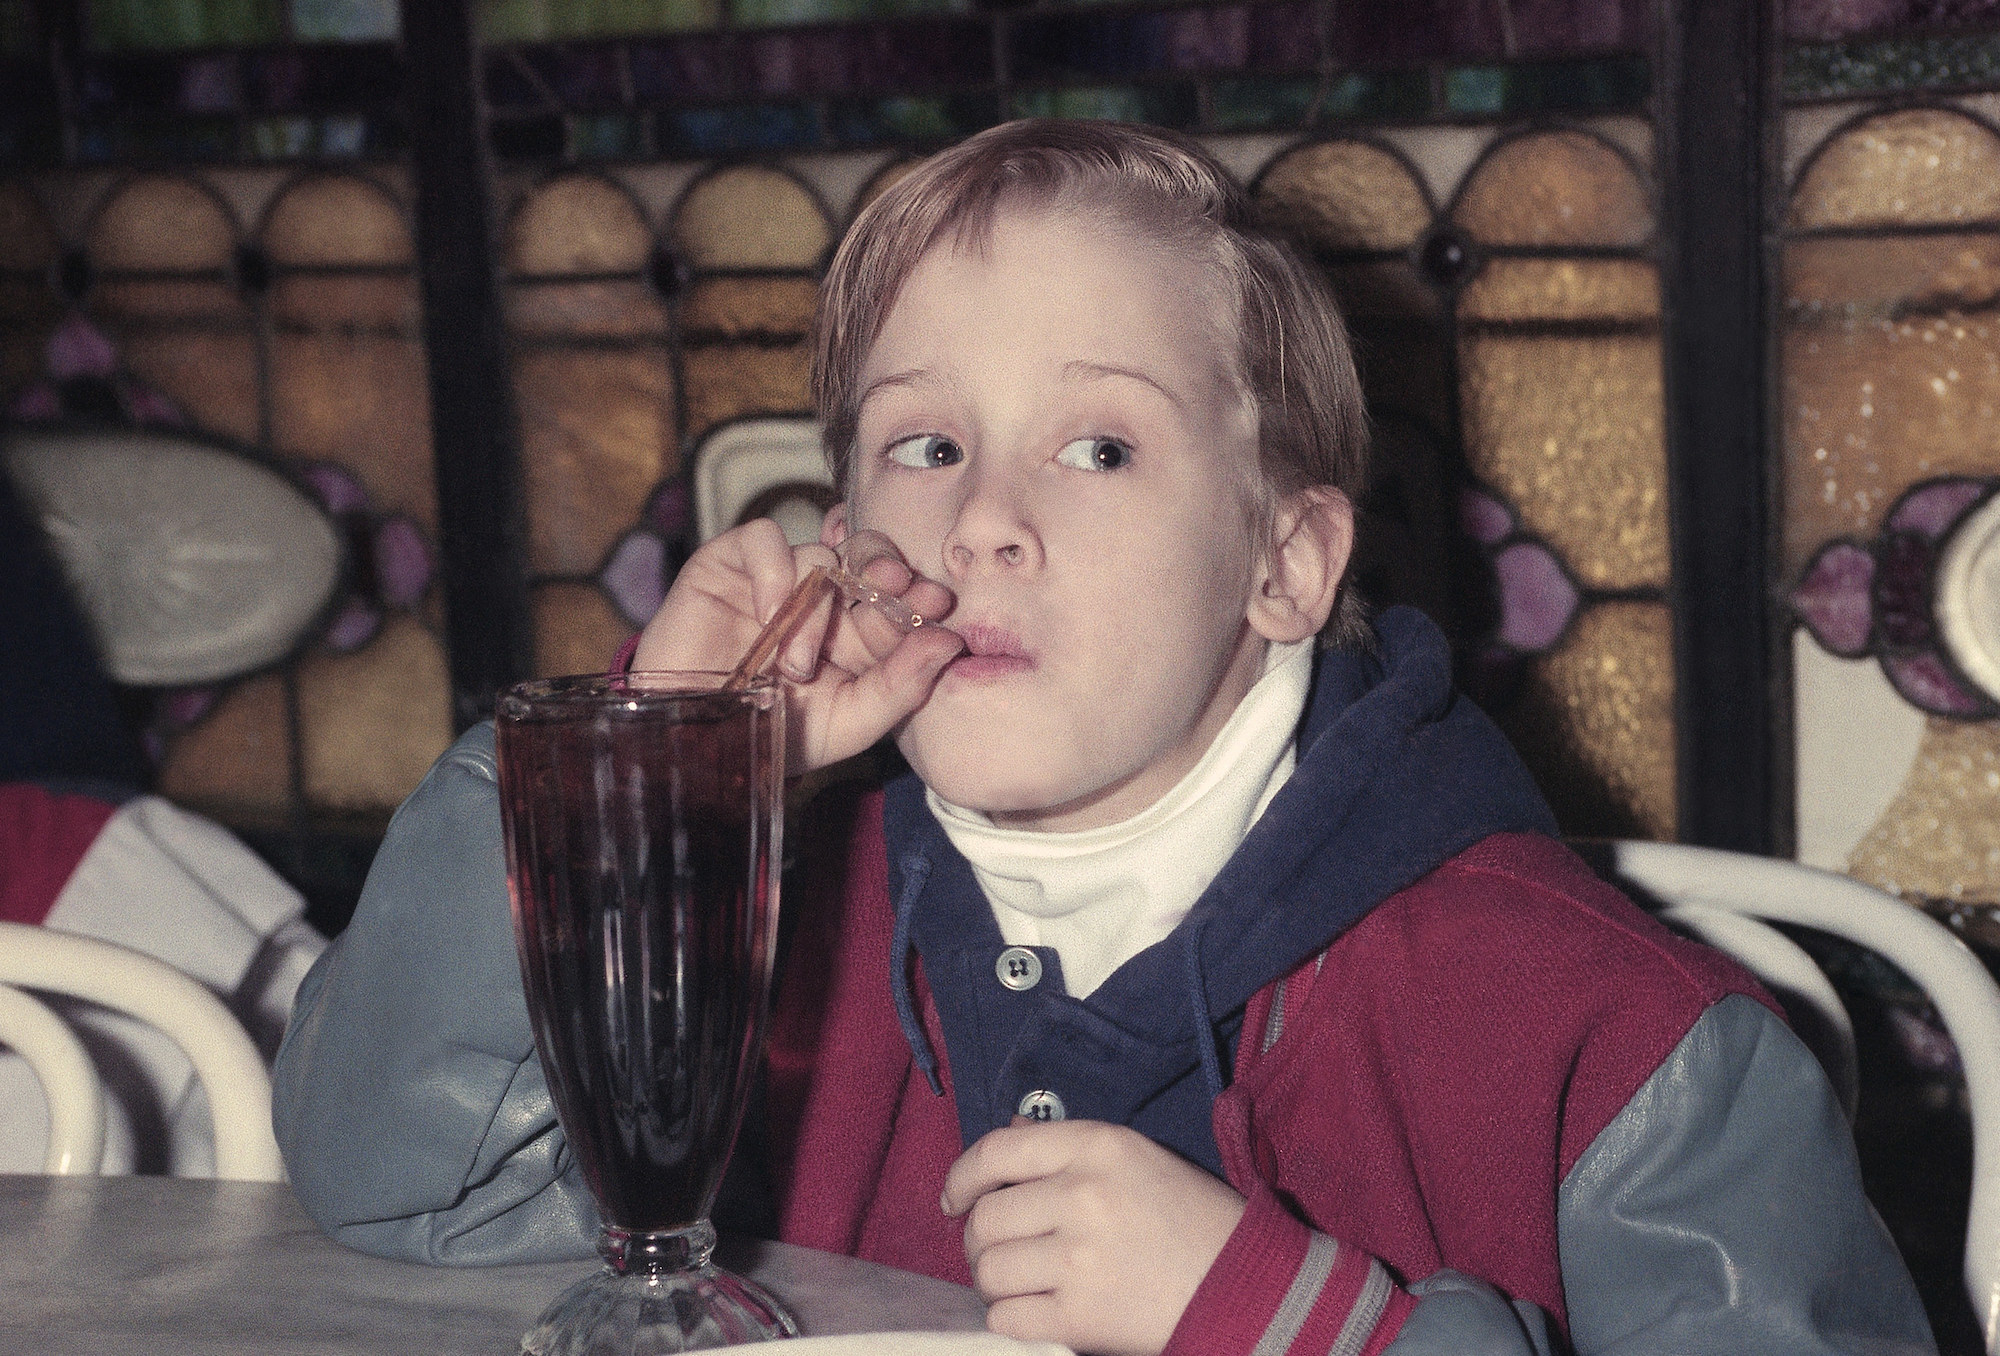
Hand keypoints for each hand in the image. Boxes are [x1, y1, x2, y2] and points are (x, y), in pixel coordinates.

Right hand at [629, 519, 962, 773]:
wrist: (689, 742)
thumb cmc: (768, 735)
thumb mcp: (846, 723)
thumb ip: (900, 687)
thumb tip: (950, 643)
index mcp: (854, 635)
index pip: (896, 600)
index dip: (917, 597)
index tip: (938, 605)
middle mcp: (820, 601)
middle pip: (866, 556)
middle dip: (886, 569)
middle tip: (898, 586)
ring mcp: (775, 580)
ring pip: (819, 557)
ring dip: (814, 611)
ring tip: (795, 666)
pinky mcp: (728, 565)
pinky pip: (763, 539)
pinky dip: (774, 570)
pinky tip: (768, 615)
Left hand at [941, 1119, 1247, 1355]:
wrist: (1244, 1283)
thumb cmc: (1190, 1217)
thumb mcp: (1134, 1157)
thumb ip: (1065, 1149)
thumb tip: (999, 1143)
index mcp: (1097, 1146)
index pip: (996, 1151)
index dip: (962, 1177)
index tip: (955, 1199)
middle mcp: (1083, 1195)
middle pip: (986, 1218)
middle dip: (981, 1240)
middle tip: (1000, 1252)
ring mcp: (1080, 1258)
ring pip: (989, 1271)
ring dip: (993, 1283)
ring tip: (1020, 1284)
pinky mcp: (1081, 1318)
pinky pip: (1006, 1319)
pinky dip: (1009, 1320)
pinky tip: (1034, 1312)